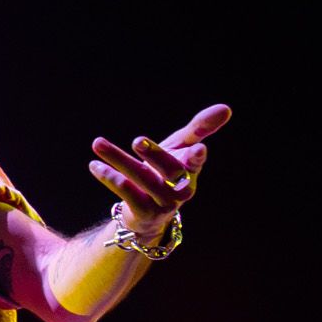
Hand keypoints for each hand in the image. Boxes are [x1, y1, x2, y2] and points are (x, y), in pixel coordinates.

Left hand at [89, 103, 230, 228]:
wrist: (149, 213)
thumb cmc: (166, 171)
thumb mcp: (181, 147)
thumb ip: (199, 128)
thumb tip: (226, 108)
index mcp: (191, 170)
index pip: (195, 162)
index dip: (197, 156)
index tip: (199, 148)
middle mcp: (180, 188)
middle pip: (169, 169)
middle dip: (154, 154)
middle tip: (137, 139)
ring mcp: (162, 203)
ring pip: (141, 179)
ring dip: (119, 160)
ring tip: (98, 143)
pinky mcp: (143, 213)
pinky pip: (127, 194)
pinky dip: (110, 178)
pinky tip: (95, 165)